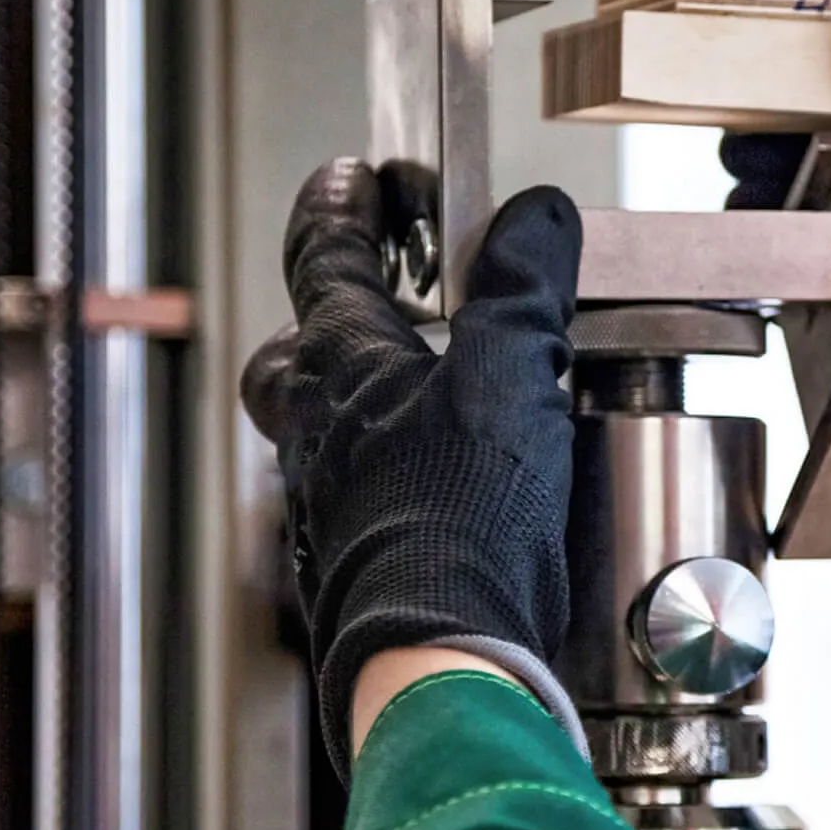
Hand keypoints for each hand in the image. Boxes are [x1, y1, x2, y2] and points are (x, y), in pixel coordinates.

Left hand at [240, 159, 583, 780]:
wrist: (441, 653)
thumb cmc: (460, 515)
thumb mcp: (508, 371)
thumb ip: (522, 284)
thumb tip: (536, 214)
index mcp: (343, 366)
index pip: (323, 261)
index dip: (337, 210)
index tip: (349, 177)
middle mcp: (320, 427)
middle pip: (294, 350)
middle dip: (325, 310)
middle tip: (375, 291)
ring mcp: (329, 493)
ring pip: (323, 419)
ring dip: (363, 386)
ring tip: (431, 376)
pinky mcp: (356, 548)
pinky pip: (358, 479)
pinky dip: (393, 455)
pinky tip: (447, 465)